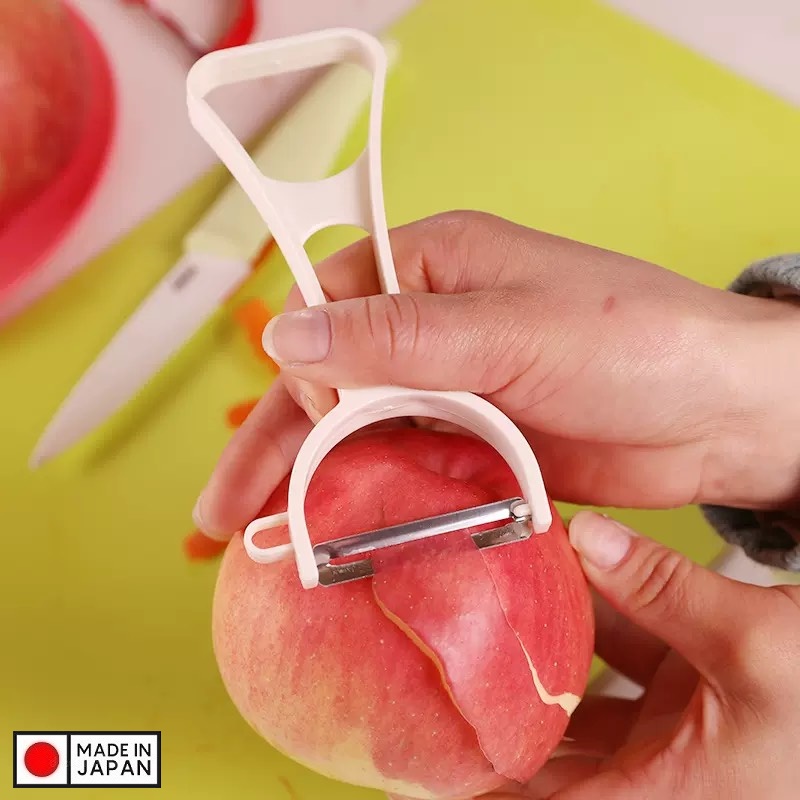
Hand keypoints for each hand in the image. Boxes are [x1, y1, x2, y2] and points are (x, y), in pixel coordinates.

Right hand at [192, 211, 799, 538]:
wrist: (723, 416)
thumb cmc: (637, 343)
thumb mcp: (513, 330)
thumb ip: (400, 336)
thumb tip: (288, 331)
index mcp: (435, 268)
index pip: (331, 307)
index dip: (308, 363)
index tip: (316, 415)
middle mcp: (433, 329)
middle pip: (329, 384)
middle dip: (275, 444)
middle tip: (224, 512)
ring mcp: (452, 392)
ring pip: (359, 436)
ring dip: (311, 485)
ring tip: (256, 539)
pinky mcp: (474, 445)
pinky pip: (404, 473)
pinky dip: (368, 506)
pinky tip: (332, 542)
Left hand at [464, 511, 799, 799]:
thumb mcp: (758, 649)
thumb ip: (661, 587)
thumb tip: (583, 533)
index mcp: (661, 797)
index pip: (536, 798)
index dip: (472, 778)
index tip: (420, 740)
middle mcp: (657, 772)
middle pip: (547, 743)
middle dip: (498, 698)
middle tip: (443, 648)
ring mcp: (672, 729)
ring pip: (581, 687)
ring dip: (544, 641)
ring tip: (492, 595)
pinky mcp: (690, 688)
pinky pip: (623, 650)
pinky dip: (596, 613)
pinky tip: (566, 567)